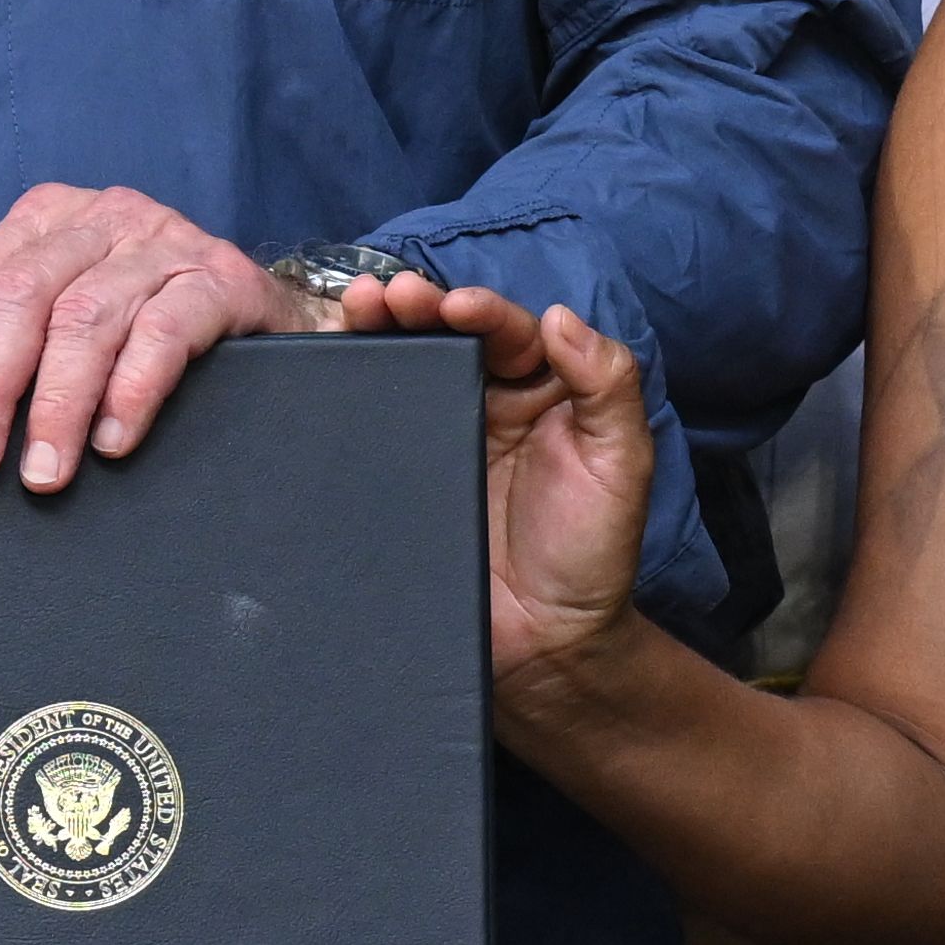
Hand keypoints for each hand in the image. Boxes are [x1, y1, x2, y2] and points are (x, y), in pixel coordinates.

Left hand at [0, 185, 309, 491]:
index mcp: (45, 222)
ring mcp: (163, 243)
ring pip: (87, 317)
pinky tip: (113, 439)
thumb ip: (10, 341)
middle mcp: (100, 220)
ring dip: (58, 403)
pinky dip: (131, 390)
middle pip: (22, 293)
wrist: (270, 316)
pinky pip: (166, 330)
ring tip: (43, 471)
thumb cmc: (146, 323)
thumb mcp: (67, 317)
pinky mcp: (222, 279)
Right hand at [337, 271, 661, 701]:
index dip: (479, 309)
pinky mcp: (396, 479)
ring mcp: (435, 439)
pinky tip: (323, 369)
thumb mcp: (620, 464)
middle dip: (412, 306)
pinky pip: (370, 428)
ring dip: (374, 333)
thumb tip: (561, 315)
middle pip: (443, 336)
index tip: (450, 305)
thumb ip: (607, 387)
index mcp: (542, 390)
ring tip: (352, 310)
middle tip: (382, 297)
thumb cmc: (591, 553)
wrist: (543, 647)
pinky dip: (345, 391)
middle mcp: (485, 403)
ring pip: (402, 369)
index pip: (507, 331)